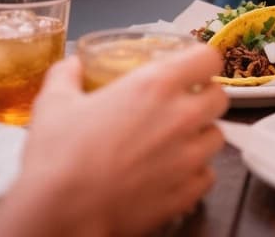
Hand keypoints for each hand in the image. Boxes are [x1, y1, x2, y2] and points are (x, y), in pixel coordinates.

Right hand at [11, 46, 227, 236]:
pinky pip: (208, 176)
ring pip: (217, 137)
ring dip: (201, 137)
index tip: (188, 71)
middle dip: (204, 98)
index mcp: (158, 84)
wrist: (58, 215)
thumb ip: (67, 75)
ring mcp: (189, 157)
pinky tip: (172, 175)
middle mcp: (183, 115)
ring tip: (176, 144)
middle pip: (220, 96)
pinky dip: (195, 174)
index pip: (208, 57)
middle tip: (181, 107)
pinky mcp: (187, 193)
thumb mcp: (54, 103)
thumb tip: (72, 64)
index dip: (200, 62)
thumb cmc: (57, 156)